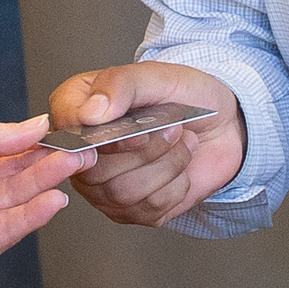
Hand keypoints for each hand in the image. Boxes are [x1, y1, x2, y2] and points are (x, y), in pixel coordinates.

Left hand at [0, 118, 90, 287]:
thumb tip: (34, 124)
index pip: (9, 148)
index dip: (37, 140)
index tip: (67, 128)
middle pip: (20, 174)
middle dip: (52, 161)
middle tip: (84, 149)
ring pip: (20, 200)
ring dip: (49, 184)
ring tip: (77, 165)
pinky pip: (9, 231)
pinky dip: (33, 217)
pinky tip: (53, 200)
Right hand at [46, 61, 245, 228]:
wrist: (222, 124)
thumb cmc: (185, 96)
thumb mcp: (157, 76)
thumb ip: (120, 85)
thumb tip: (91, 113)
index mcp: (77, 110)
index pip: (66, 134)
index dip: (102, 138)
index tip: (137, 131)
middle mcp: (83, 153)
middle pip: (94, 172)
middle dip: (146, 150)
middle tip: (172, 128)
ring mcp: (103, 187)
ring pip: (123, 193)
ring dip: (166, 165)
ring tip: (180, 142)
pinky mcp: (131, 210)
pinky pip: (149, 208)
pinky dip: (177, 185)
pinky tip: (180, 165)